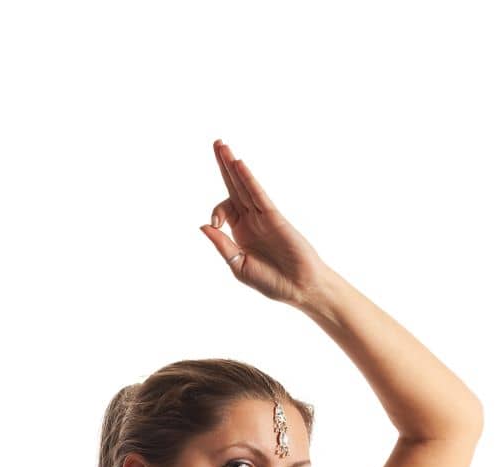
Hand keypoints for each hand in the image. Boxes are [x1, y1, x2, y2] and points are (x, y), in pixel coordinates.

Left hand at [199, 138, 327, 306]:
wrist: (299, 288)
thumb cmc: (272, 282)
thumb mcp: (239, 266)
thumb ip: (222, 245)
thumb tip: (203, 225)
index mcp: (241, 233)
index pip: (224, 209)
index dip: (216, 212)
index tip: (216, 224)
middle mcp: (251, 220)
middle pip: (234, 187)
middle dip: (224, 166)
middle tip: (217, 143)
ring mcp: (263, 217)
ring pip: (244, 186)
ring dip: (233, 166)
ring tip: (222, 146)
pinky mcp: (274, 217)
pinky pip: (258, 194)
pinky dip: (248, 180)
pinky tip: (239, 165)